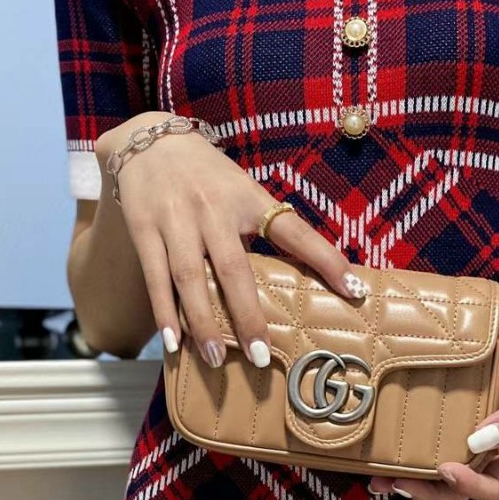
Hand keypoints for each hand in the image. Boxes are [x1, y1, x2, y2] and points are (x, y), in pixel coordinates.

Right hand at [95, 112, 366, 367]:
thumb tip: (306, 277)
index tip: (353, 290)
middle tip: (261, 356)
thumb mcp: (244, 192)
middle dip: (247, 315)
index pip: (294, 231)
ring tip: (216, 359)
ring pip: (189, 278)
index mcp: (249, 199)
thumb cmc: (209, 177)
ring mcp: (176, 219)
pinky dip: (164, 313)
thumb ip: (267, 229)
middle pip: (233, 268)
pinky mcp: (144, 229)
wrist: (150, 140)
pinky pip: (155, 278)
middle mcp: (213, 209)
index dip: (326, 260)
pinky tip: (172, 343)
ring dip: (202, 322)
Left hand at [367, 297, 498, 499]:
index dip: (467, 488)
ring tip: (374, 475)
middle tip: (393, 482)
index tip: (445, 470)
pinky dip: (405, 438)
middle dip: (425, 491)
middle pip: (455, 486)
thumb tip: (477, 442)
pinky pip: (428, 429)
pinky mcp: (450, 406)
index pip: (491, 488)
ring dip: (407, 473)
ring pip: (435, 462)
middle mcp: (488, 446)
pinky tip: (381, 436)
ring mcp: (467, 426)